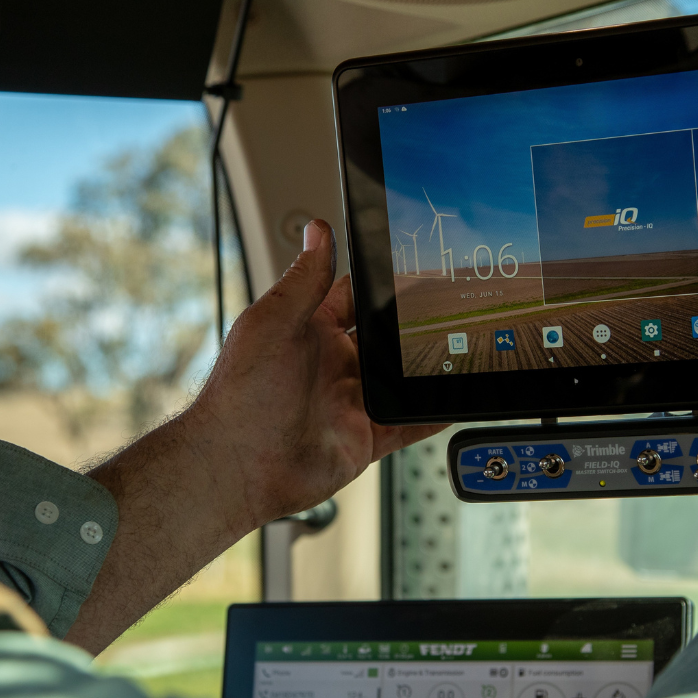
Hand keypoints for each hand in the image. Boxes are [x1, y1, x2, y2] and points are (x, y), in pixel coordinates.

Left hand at [191, 220, 442, 524]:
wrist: (239, 466)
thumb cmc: (241, 395)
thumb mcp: (273, 323)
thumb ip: (305, 281)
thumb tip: (318, 232)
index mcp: (309, 333)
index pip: (352, 298)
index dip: (379, 283)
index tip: (412, 267)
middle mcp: (331, 366)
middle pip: (383, 339)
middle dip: (410, 328)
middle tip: (448, 310)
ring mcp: (349, 403)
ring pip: (399, 381)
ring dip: (424, 370)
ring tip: (458, 351)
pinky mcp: (363, 439)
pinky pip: (406, 425)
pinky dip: (429, 416)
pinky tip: (449, 402)